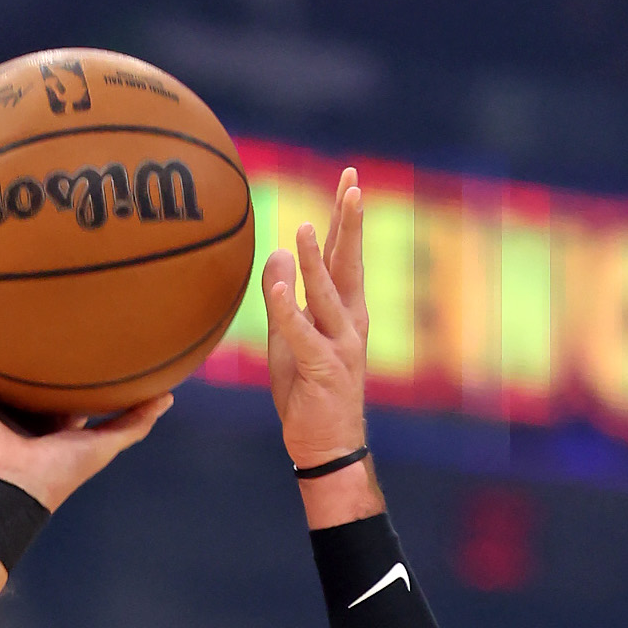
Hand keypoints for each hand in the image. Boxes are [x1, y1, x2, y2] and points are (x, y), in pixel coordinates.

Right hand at [0, 327, 171, 513]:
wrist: (12, 490)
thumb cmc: (57, 474)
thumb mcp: (103, 444)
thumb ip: (133, 422)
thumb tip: (168, 396)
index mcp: (40, 414)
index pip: (47, 376)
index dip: (55, 350)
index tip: (64, 316)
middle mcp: (7, 405)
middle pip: (5, 363)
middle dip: (6, 334)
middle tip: (11, 291)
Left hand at [264, 167, 368, 468]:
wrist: (326, 448)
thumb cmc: (309, 395)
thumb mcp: (289, 340)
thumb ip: (282, 298)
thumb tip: (275, 251)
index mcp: (345, 312)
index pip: (344, 256)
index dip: (346, 218)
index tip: (350, 179)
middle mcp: (349, 323)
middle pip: (348, 264)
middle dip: (350, 223)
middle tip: (352, 183)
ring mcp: (340, 346)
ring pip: (327, 294)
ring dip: (314, 260)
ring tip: (302, 226)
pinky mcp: (323, 369)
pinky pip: (303, 335)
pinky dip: (290, 311)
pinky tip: (280, 288)